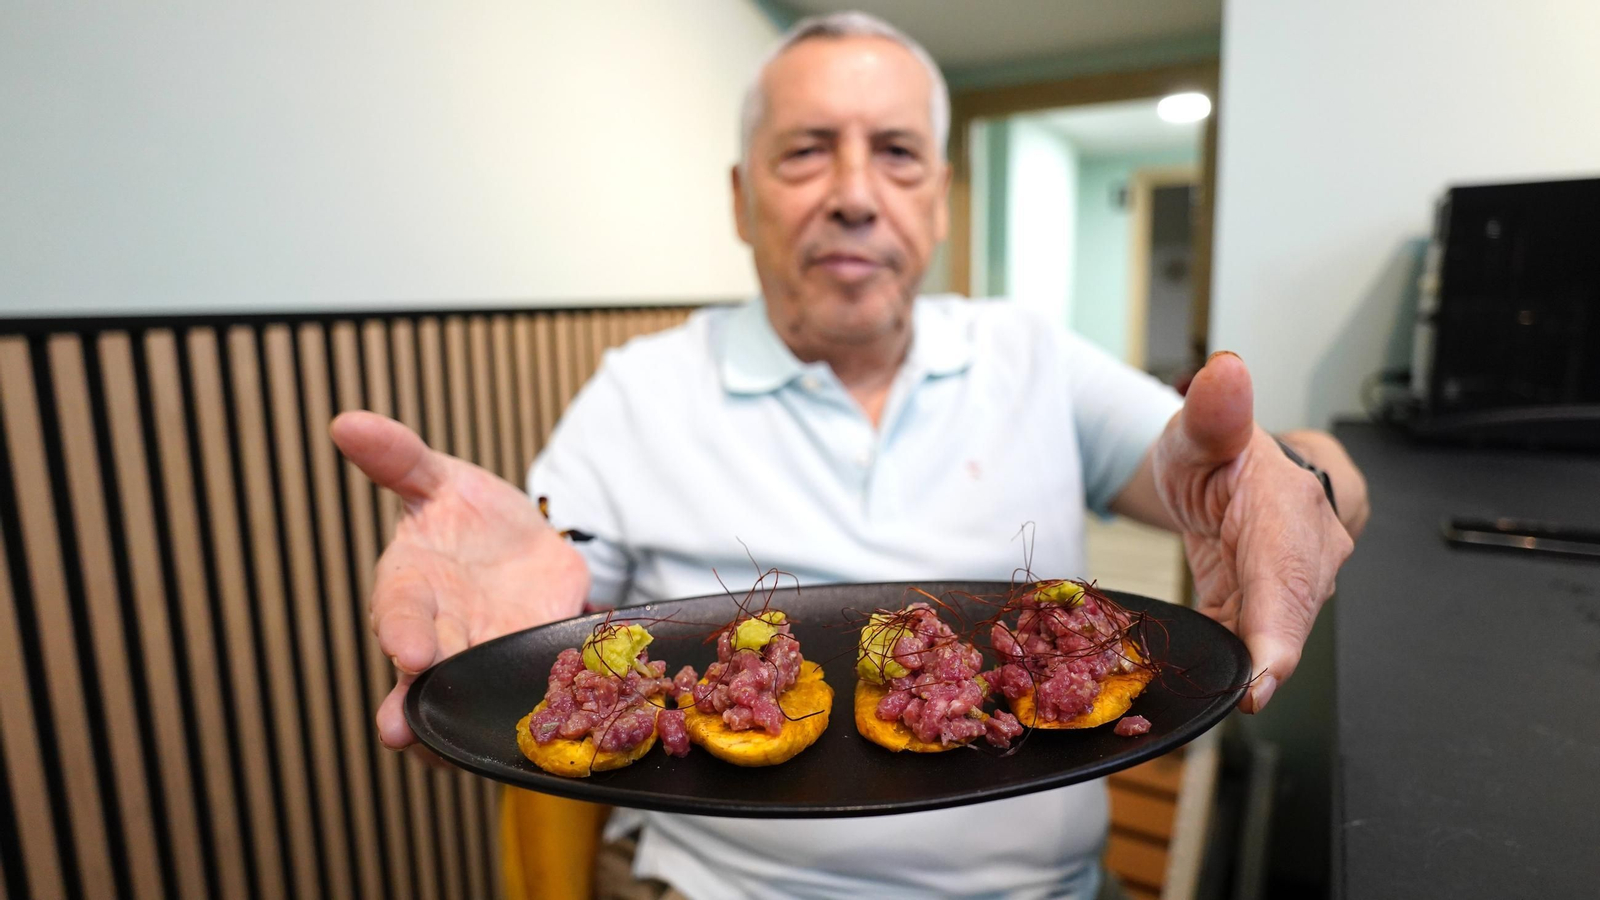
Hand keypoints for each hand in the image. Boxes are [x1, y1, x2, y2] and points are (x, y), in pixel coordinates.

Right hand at [331, 411, 589, 750]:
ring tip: (473, 752)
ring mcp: (492, 654)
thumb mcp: (439, 479)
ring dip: (473, 722)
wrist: (522, 542)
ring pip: (477, 698)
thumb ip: (399, 458)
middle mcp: (445, 634)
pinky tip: (560, 719)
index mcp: (411, 589)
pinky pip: (539, 688)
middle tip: (411, 736)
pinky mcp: (537, 661)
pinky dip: (548, 701)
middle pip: (431, 677)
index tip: (408, 654)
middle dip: (422, 705)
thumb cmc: (465, 515)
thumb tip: (346, 421)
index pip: (400, 614)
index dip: (403, 634)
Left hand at [1151, 353, 1354, 712]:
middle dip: (1263, 664)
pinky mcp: (1273, 607)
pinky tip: (1206, 665)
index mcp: (1287, 503)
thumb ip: (1212, 410)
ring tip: (1207, 683)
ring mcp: (1295, 583)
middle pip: (1288, 618)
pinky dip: (1231, 659)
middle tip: (1228, 701)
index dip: (1279, 632)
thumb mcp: (1200, 427)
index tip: (1262, 678)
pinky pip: (1253, 643)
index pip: (1289, 574)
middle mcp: (1307, 550)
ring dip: (1243, 665)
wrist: (1231, 471)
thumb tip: (1226, 373)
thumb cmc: (1221, 450)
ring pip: (1273, 637)